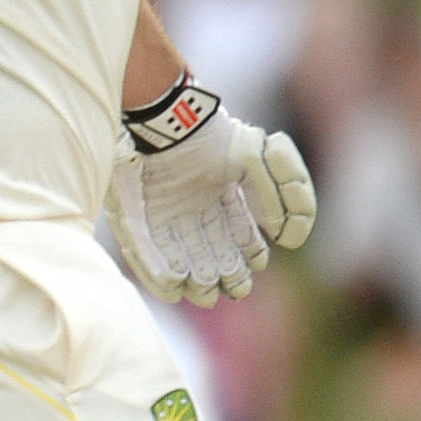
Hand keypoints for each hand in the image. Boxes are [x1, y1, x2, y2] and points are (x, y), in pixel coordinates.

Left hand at [113, 109, 314, 304]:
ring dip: (195, 280)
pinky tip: (175, 288)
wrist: (170, 125)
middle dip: (225, 274)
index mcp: (218, 194)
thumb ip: (282, 195)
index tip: (257, 266)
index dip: (248, 252)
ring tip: (208, 296)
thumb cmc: (214, 139)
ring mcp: (162, 214)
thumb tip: (286, 236)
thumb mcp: (260, 160)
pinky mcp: (134, 219)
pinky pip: (146, 253)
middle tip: (235, 292)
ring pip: (182, 257)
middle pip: (211, 250)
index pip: (237, 232)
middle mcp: (191, 207)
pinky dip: (159, 273)